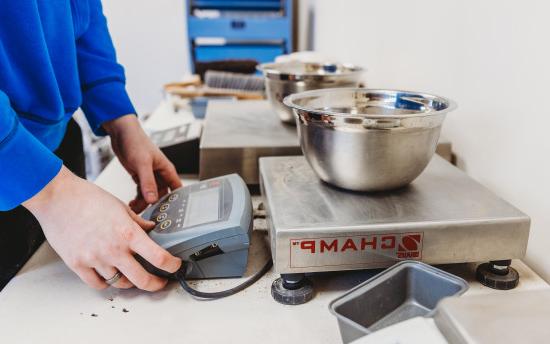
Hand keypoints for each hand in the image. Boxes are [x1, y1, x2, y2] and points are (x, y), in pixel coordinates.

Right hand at [23, 166, 180, 290]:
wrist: (57, 198)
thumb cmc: (86, 198)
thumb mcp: (120, 206)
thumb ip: (137, 221)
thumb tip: (150, 228)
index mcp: (127, 233)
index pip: (158, 257)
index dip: (171, 266)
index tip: (175, 266)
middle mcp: (113, 249)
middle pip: (142, 280)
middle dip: (155, 284)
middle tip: (159, 282)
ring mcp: (95, 259)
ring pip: (119, 283)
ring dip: (129, 281)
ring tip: (132, 274)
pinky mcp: (78, 264)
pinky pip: (97, 284)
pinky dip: (106, 283)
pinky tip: (110, 275)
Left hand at [103, 115, 181, 212]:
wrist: (121, 133)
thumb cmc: (136, 141)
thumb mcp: (142, 164)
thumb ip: (147, 183)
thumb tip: (152, 199)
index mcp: (166, 170)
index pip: (177, 189)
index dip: (175, 201)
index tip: (167, 212)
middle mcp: (159, 174)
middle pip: (162, 195)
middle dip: (154, 205)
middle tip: (145, 213)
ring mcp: (149, 175)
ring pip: (150, 194)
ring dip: (144, 203)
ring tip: (135, 209)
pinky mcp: (139, 176)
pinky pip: (141, 191)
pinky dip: (137, 198)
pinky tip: (131, 203)